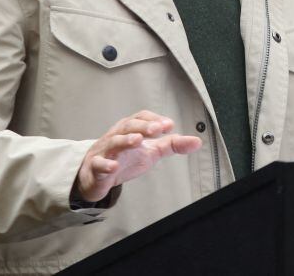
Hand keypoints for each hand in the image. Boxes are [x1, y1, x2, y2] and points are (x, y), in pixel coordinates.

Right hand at [74, 110, 201, 201]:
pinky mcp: (95, 168)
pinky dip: (105, 164)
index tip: (169, 126)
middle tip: (156, 130)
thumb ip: (172, 145)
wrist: (97, 176)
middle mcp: (117, 136)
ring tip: (137, 141)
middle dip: (143, 126)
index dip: (154, 119)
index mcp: (130, 129)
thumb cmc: (124, 158)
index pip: (141, 117)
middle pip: (128, 126)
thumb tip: (197, 141)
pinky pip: (98, 164)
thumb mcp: (151, 151)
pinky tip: (113, 166)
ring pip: (113, 141)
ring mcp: (105, 151)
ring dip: (125, 140)